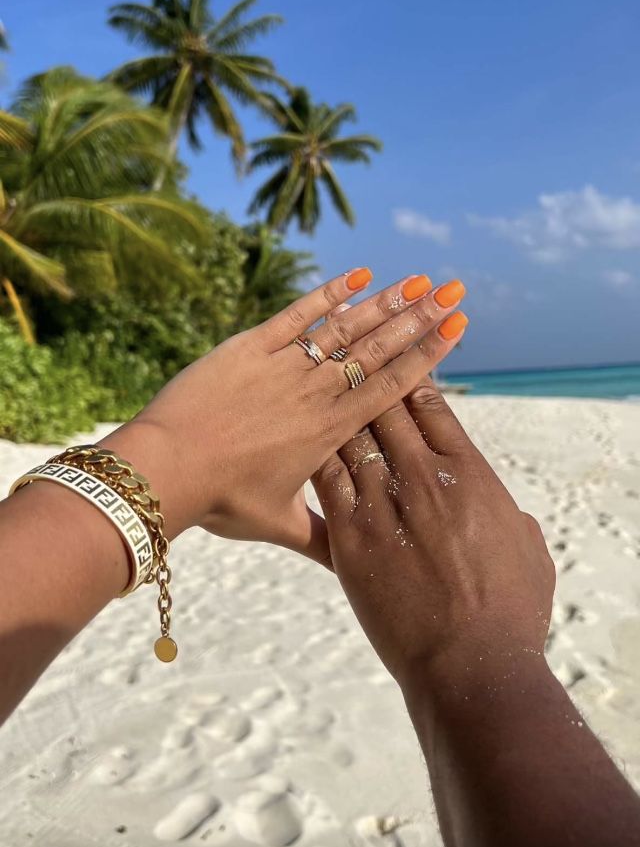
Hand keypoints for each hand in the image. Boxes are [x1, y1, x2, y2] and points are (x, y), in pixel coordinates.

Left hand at [111, 270, 467, 563]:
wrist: (165, 469)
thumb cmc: (221, 500)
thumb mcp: (278, 525)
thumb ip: (323, 541)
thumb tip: (355, 572)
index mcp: (330, 431)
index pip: (392, 386)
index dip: (428, 355)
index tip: (458, 328)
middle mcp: (315, 393)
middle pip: (378, 349)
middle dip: (420, 318)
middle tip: (455, 290)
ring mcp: (283, 366)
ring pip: (345, 328)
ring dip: (384, 302)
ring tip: (419, 280)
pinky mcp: (249, 347)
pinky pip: (296, 315)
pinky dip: (326, 294)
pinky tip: (355, 274)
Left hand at [311, 377, 554, 684]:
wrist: (470, 665)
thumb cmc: (510, 615)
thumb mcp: (529, 552)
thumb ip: (513, 521)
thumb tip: (511, 516)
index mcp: (470, 473)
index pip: (432, 409)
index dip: (411, 382)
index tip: (397, 372)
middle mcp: (425, 477)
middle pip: (386, 409)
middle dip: (368, 385)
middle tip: (350, 370)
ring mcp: (384, 504)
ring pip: (351, 436)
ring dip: (336, 412)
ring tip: (319, 392)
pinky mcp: (350, 536)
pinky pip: (325, 478)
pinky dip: (315, 453)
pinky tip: (300, 439)